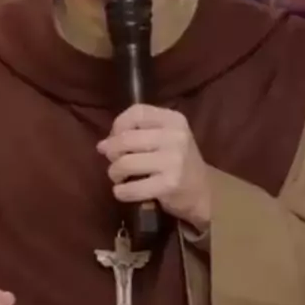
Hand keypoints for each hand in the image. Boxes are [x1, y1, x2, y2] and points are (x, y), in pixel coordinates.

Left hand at [97, 105, 209, 231]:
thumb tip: (101, 145)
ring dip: (114, 172)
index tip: (115, 138)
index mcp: (174, 119)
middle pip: (126, 139)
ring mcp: (173, 160)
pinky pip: (132, 187)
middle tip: (113, 161)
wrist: (203, 192)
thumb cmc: (177, 160)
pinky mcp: (169, 184)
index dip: (118, 125)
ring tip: (119, 177)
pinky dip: (121, 191)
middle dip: (112, 152)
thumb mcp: (164, 137)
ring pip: (125, 163)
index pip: (136, 112)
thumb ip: (135, 133)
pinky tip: (123, 191)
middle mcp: (175, 136)